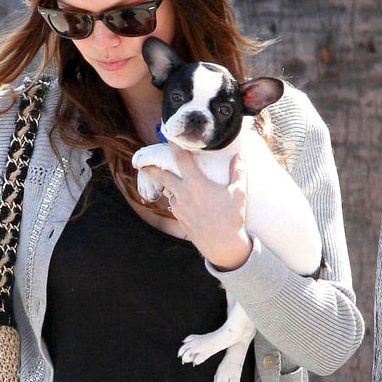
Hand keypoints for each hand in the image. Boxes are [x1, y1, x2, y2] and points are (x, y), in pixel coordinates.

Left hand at [143, 145, 251, 270]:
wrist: (223, 245)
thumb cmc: (232, 218)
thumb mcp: (238, 192)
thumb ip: (237, 172)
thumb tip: (239, 156)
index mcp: (196, 183)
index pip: (181, 158)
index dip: (173, 144)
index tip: (167, 136)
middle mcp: (183, 193)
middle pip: (161, 175)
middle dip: (150, 167)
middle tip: (142, 162)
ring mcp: (179, 207)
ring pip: (169, 191)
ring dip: (169, 185)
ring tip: (171, 181)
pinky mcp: (179, 219)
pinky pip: (175, 205)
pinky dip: (178, 200)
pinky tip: (187, 201)